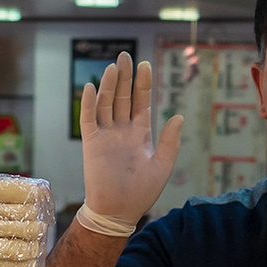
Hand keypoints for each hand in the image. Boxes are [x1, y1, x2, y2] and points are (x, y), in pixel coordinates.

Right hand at [80, 51, 184, 226]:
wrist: (118, 211)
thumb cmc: (141, 193)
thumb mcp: (162, 165)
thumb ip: (170, 141)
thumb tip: (178, 116)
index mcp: (140, 134)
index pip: (141, 103)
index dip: (143, 84)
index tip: (145, 65)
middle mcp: (122, 131)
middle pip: (123, 97)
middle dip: (125, 77)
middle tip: (125, 56)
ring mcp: (106, 135)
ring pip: (106, 104)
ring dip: (109, 85)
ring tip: (113, 66)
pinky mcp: (91, 143)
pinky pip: (88, 119)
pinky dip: (89, 104)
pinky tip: (91, 87)